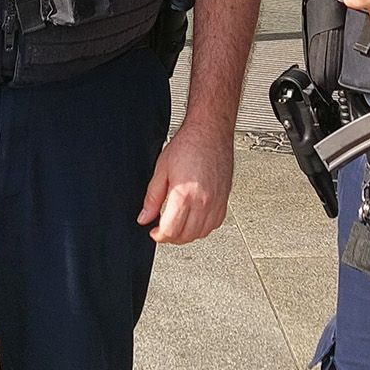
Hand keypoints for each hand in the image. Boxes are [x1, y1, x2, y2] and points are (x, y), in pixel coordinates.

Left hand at [137, 122, 232, 244]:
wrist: (210, 132)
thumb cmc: (188, 145)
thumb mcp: (161, 169)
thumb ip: (152, 198)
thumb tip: (144, 217)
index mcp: (184, 195)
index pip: (171, 231)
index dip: (159, 236)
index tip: (154, 232)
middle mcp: (203, 201)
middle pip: (186, 235)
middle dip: (171, 237)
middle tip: (162, 230)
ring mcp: (217, 202)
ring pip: (202, 233)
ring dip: (187, 234)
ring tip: (177, 226)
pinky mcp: (225, 199)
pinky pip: (215, 224)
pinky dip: (203, 228)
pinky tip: (195, 220)